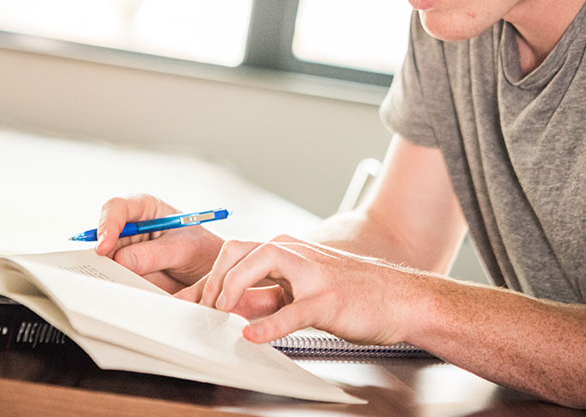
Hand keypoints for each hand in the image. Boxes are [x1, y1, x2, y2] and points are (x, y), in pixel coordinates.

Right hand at [93, 194, 223, 292]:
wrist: (211, 274)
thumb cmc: (202, 250)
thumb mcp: (184, 249)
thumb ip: (155, 254)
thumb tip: (122, 259)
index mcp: (146, 209)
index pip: (117, 208)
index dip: (107, 224)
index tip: (105, 246)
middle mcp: (132, 229)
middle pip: (103, 236)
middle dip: (101, 254)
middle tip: (104, 270)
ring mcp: (127, 252)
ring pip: (105, 261)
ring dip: (107, 273)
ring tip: (118, 283)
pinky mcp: (128, 273)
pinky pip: (115, 279)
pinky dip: (116, 286)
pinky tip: (124, 292)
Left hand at [180, 234, 423, 345]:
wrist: (399, 298)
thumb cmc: (351, 294)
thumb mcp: (299, 292)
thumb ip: (264, 297)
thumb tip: (227, 308)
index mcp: (285, 250)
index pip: (233, 255)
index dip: (206, 279)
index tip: (185, 303)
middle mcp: (294, 253)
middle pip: (238, 251)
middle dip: (211, 279)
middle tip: (198, 309)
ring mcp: (311, 272)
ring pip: (260, 264)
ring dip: (232, 287)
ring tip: (218, 311)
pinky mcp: (327, 298)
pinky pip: (293, 310)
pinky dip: (270, 323)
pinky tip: (253, 335)